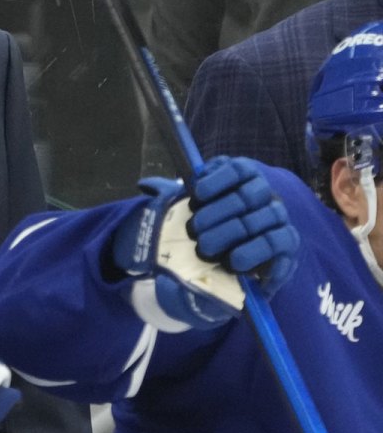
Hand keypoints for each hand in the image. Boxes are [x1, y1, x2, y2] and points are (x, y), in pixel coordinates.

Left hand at [112, 157, 299, 330]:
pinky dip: (256, 254)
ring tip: (206, 249)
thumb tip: (146, 184)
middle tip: (194, 230)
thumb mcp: (192, 207)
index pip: (238, 169)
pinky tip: (236, 263)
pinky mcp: (287, 246)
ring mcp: (279, 219)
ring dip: (230, 236)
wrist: (233, 259)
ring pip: (259, 222)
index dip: (218, 179)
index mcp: (245, 178)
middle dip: (217, 213)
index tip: (197, 193)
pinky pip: (278, 246)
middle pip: (247, 197)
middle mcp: (266, 195)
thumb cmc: (211, 225)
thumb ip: (173, 192)